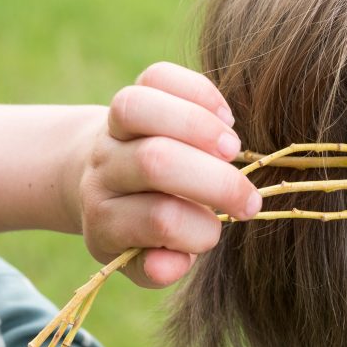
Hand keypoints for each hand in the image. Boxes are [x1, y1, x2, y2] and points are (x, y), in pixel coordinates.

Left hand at [70, 63, 259, 287]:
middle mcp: (104, 170)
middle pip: (156, 162)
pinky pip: (157, 77)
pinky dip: (198, 91)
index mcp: (107, 219)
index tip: (219, 231)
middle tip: (248, 200)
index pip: (158, 220)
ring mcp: (112, 129)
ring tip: (233, 150)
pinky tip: (225, 118)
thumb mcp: (141, 259)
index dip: (201, 229)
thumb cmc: (141, 227)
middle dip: (216, 180)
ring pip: (138, 108)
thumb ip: (156, 269)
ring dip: (199, 126)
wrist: (98, 181)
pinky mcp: (133, 93)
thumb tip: (168, 267)